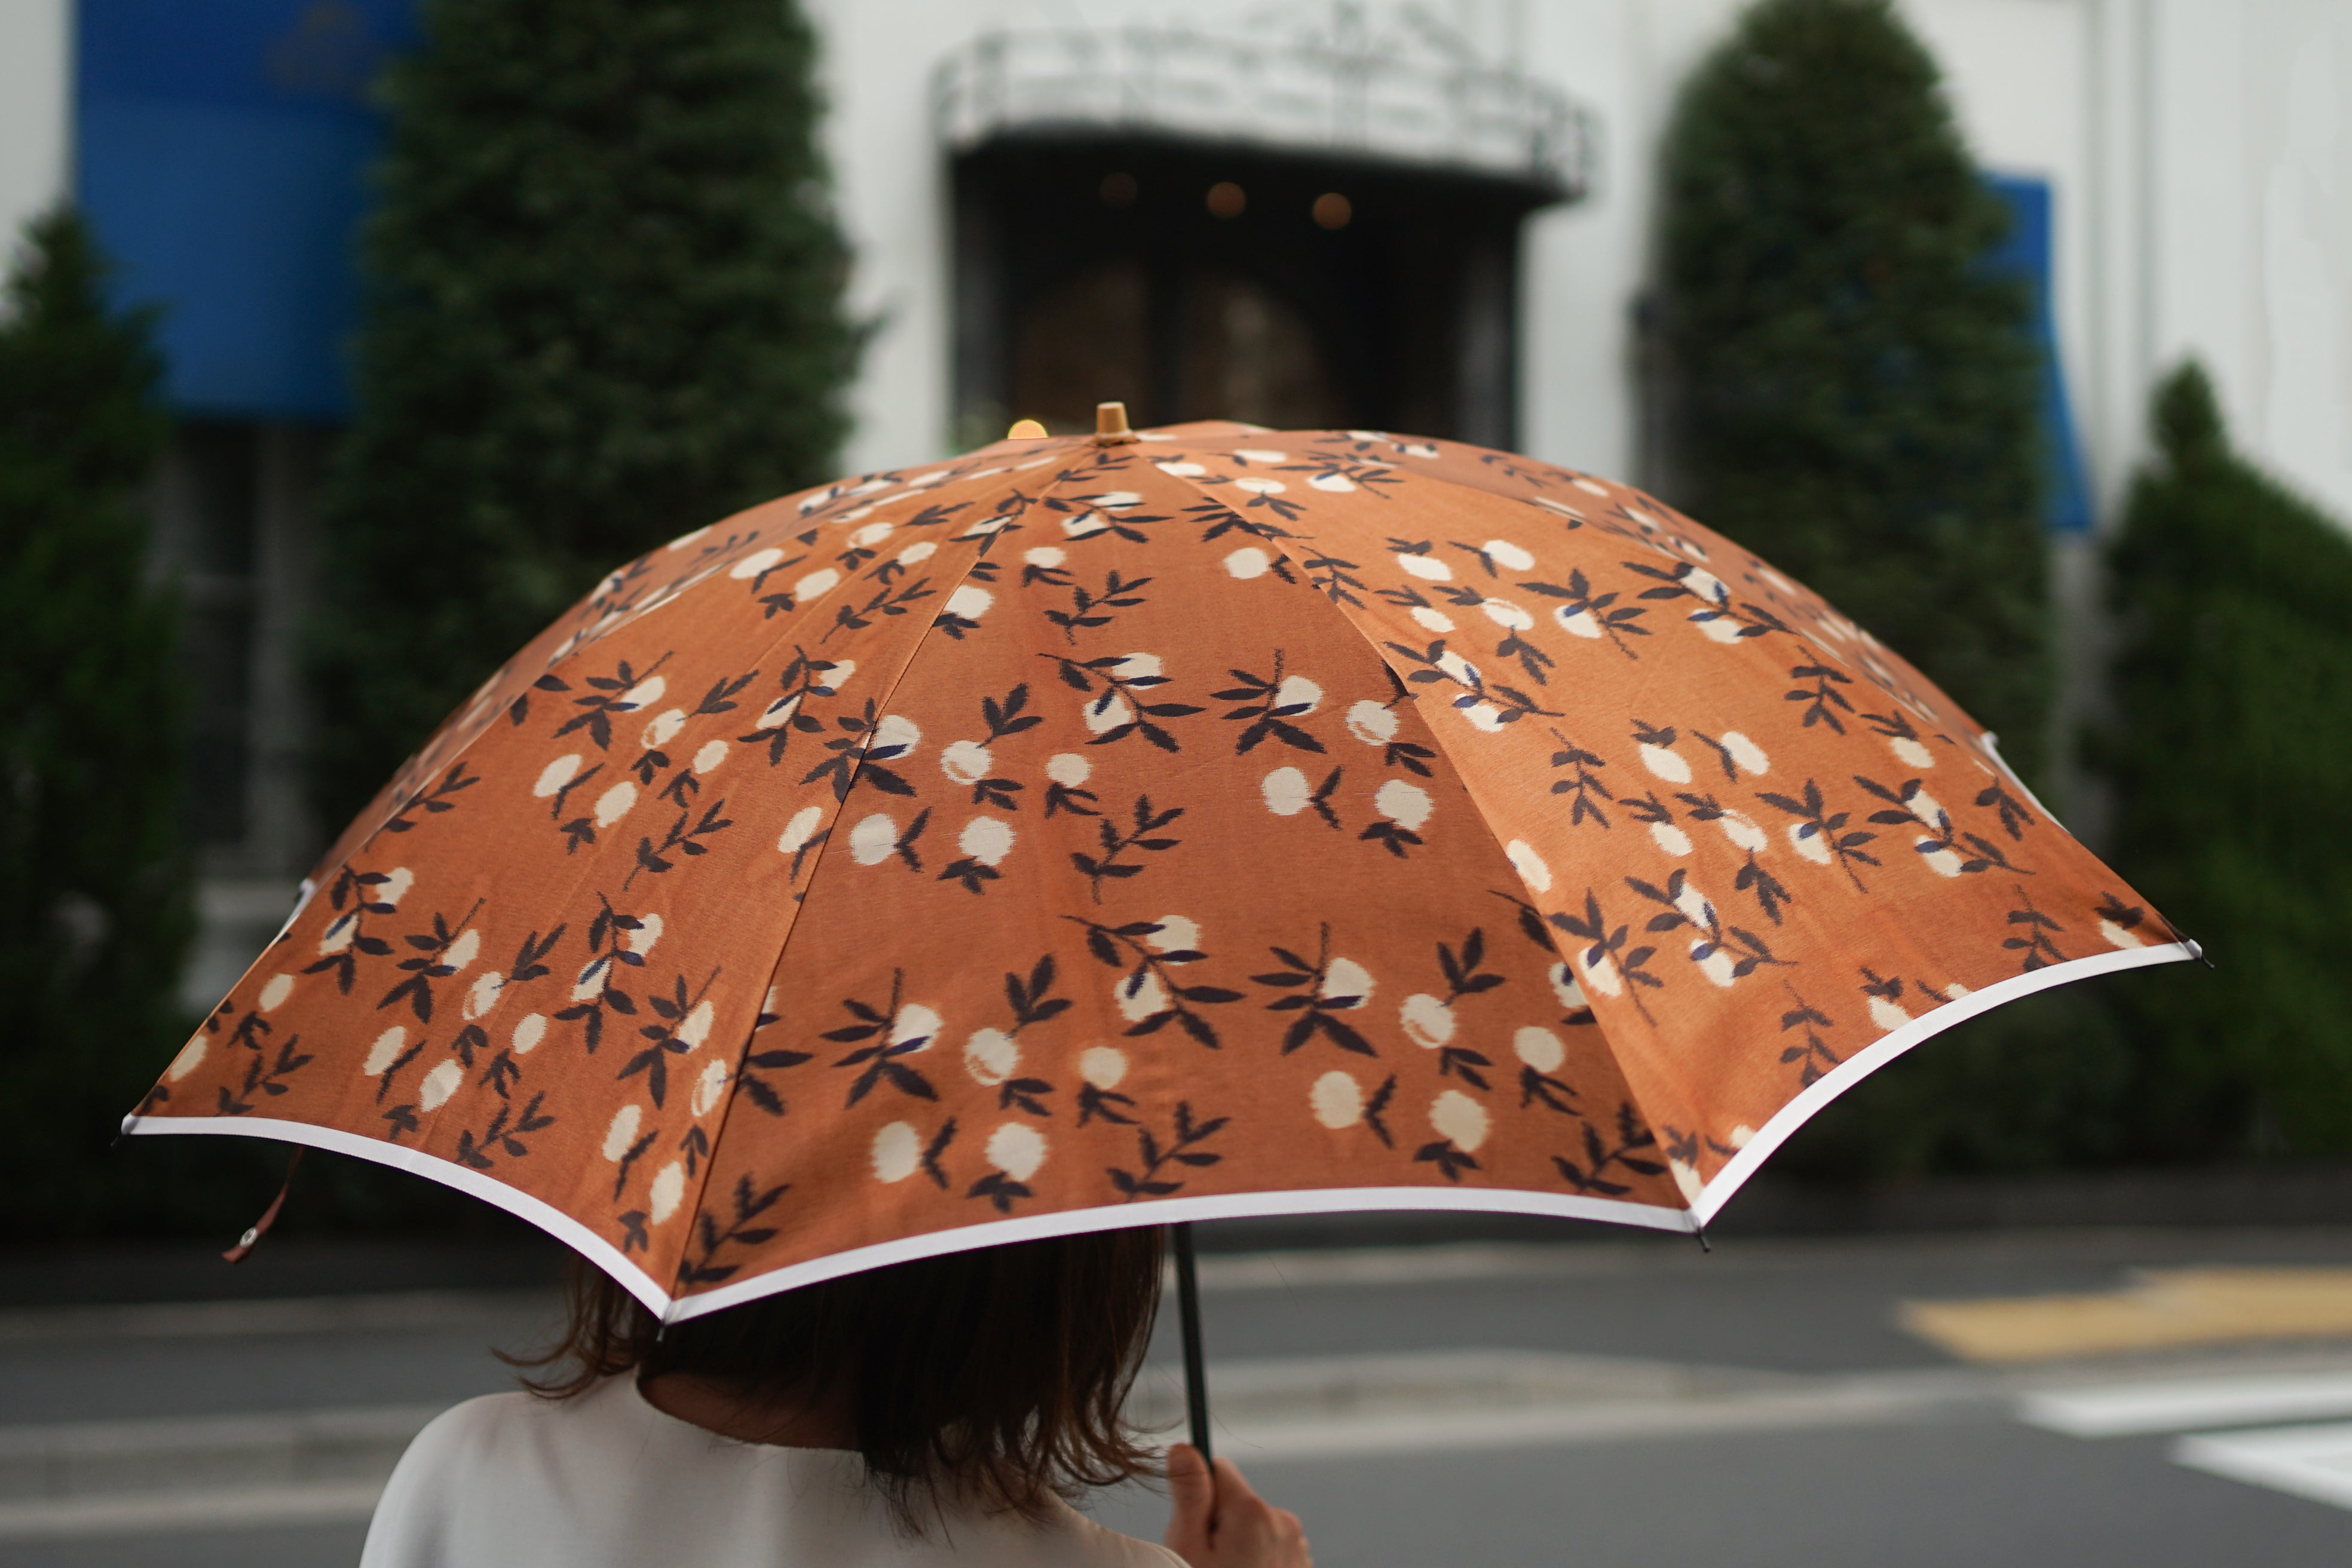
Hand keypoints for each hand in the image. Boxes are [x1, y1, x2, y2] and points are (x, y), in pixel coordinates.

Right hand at [1164, 1443, 1310, 1567]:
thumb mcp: (1188, 1548)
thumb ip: (1190, 1494)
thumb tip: (1184, 1447)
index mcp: (1253, 1511)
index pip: (1219, 1469)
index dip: (1199, 1495)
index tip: (1194, 1525)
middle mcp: (1283, 1521)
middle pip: (1236, 1501)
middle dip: (1217, 1523)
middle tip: (1206, 1562)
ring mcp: (1297, 1546)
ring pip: (1253, 1526)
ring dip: (1237, 1544)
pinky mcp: (1302, 1564)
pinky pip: (1271, 1547)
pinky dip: (1256, 1561)